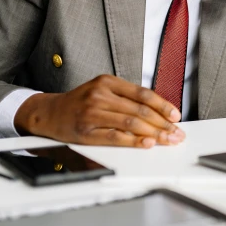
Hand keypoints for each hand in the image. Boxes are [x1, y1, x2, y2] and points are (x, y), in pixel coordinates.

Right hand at [14, 75, 184, 147]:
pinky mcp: (87, 131)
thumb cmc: (80, 103)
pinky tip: (147, 143)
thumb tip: (158, 111)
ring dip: (154, 133)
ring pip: (131, 123)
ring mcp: (93, 113)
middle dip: (163, 123)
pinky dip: (134, 141)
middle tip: (177, 132)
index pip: (143, 93)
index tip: (176, 116)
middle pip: (140, 109)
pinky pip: (115, 136)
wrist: (49, 113)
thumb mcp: (102, 90)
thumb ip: (127, 97)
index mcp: (108, 82)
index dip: (163, 105)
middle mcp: (100, 95)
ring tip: (168, 140)